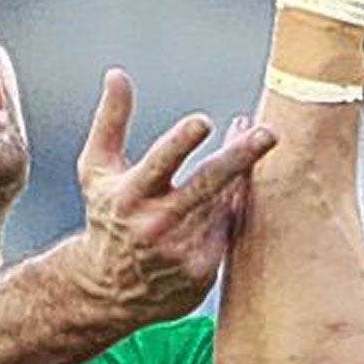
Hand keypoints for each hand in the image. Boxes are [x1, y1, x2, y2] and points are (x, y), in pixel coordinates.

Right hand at [75, 70, 274, 321]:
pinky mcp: (202, 270)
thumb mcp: (95, 171)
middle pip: (206, 185)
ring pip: (224, 201)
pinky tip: (237, 187)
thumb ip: (110, 122)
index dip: (180, 143)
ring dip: (243, 170)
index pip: (158, 164)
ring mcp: (181, 250)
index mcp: (129, 195)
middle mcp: (156, 224)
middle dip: (239, 157)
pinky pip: (229, 227)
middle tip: (268, 133)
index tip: (202, 122)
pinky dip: (234, 204)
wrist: (108, 290)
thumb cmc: (107, 217)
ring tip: (259, 138)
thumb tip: (117, 73)